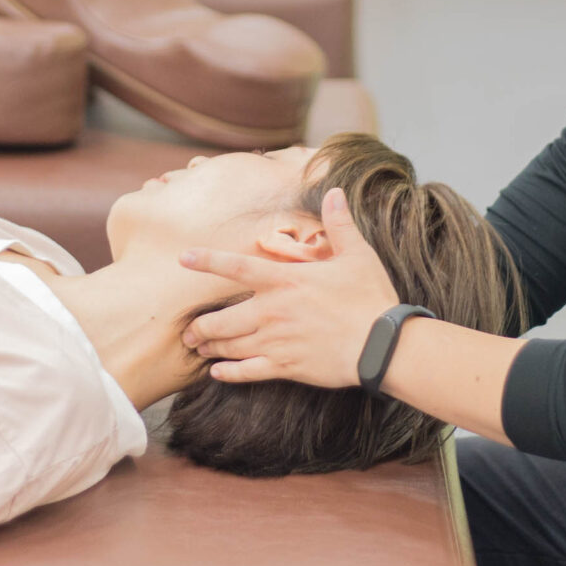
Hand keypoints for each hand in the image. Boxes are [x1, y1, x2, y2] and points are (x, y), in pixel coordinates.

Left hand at [179, 188, 401, 386]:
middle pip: (221, 319)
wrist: (382, 344)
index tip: (183, 258)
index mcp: (284, 280)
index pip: (235, 267)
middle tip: (187, 330)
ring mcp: (276, 341)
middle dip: (200, 326)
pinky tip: (217, 373)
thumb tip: (334, 191)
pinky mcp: (286, 366)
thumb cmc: (370, 298)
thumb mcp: (357, 254)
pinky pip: (248, 372)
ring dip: (211, 347)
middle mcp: (272, 311)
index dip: (207, 261)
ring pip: (230, 346)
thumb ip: (339, 224)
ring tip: (199, 348)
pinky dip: (229, 373)